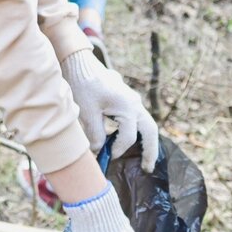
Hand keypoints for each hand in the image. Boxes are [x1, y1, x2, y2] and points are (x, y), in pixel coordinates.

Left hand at [60, 48, 159, 172]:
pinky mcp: (127, 100)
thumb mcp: (87, 112)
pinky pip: (139, 120)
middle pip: (150, 131)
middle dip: (150, 151)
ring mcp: (133, 101)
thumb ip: (96, 134)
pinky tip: (130, 144)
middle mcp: (135, 104)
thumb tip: (100, 151)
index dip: (118, 150)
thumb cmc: (83, 85)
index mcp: (127, 107)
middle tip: (147, 169)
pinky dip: (138, 133)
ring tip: (144, 161)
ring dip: (147, 143)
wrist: (80, 63)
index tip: (107, 157)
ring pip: (147, 125)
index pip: (128, 137)